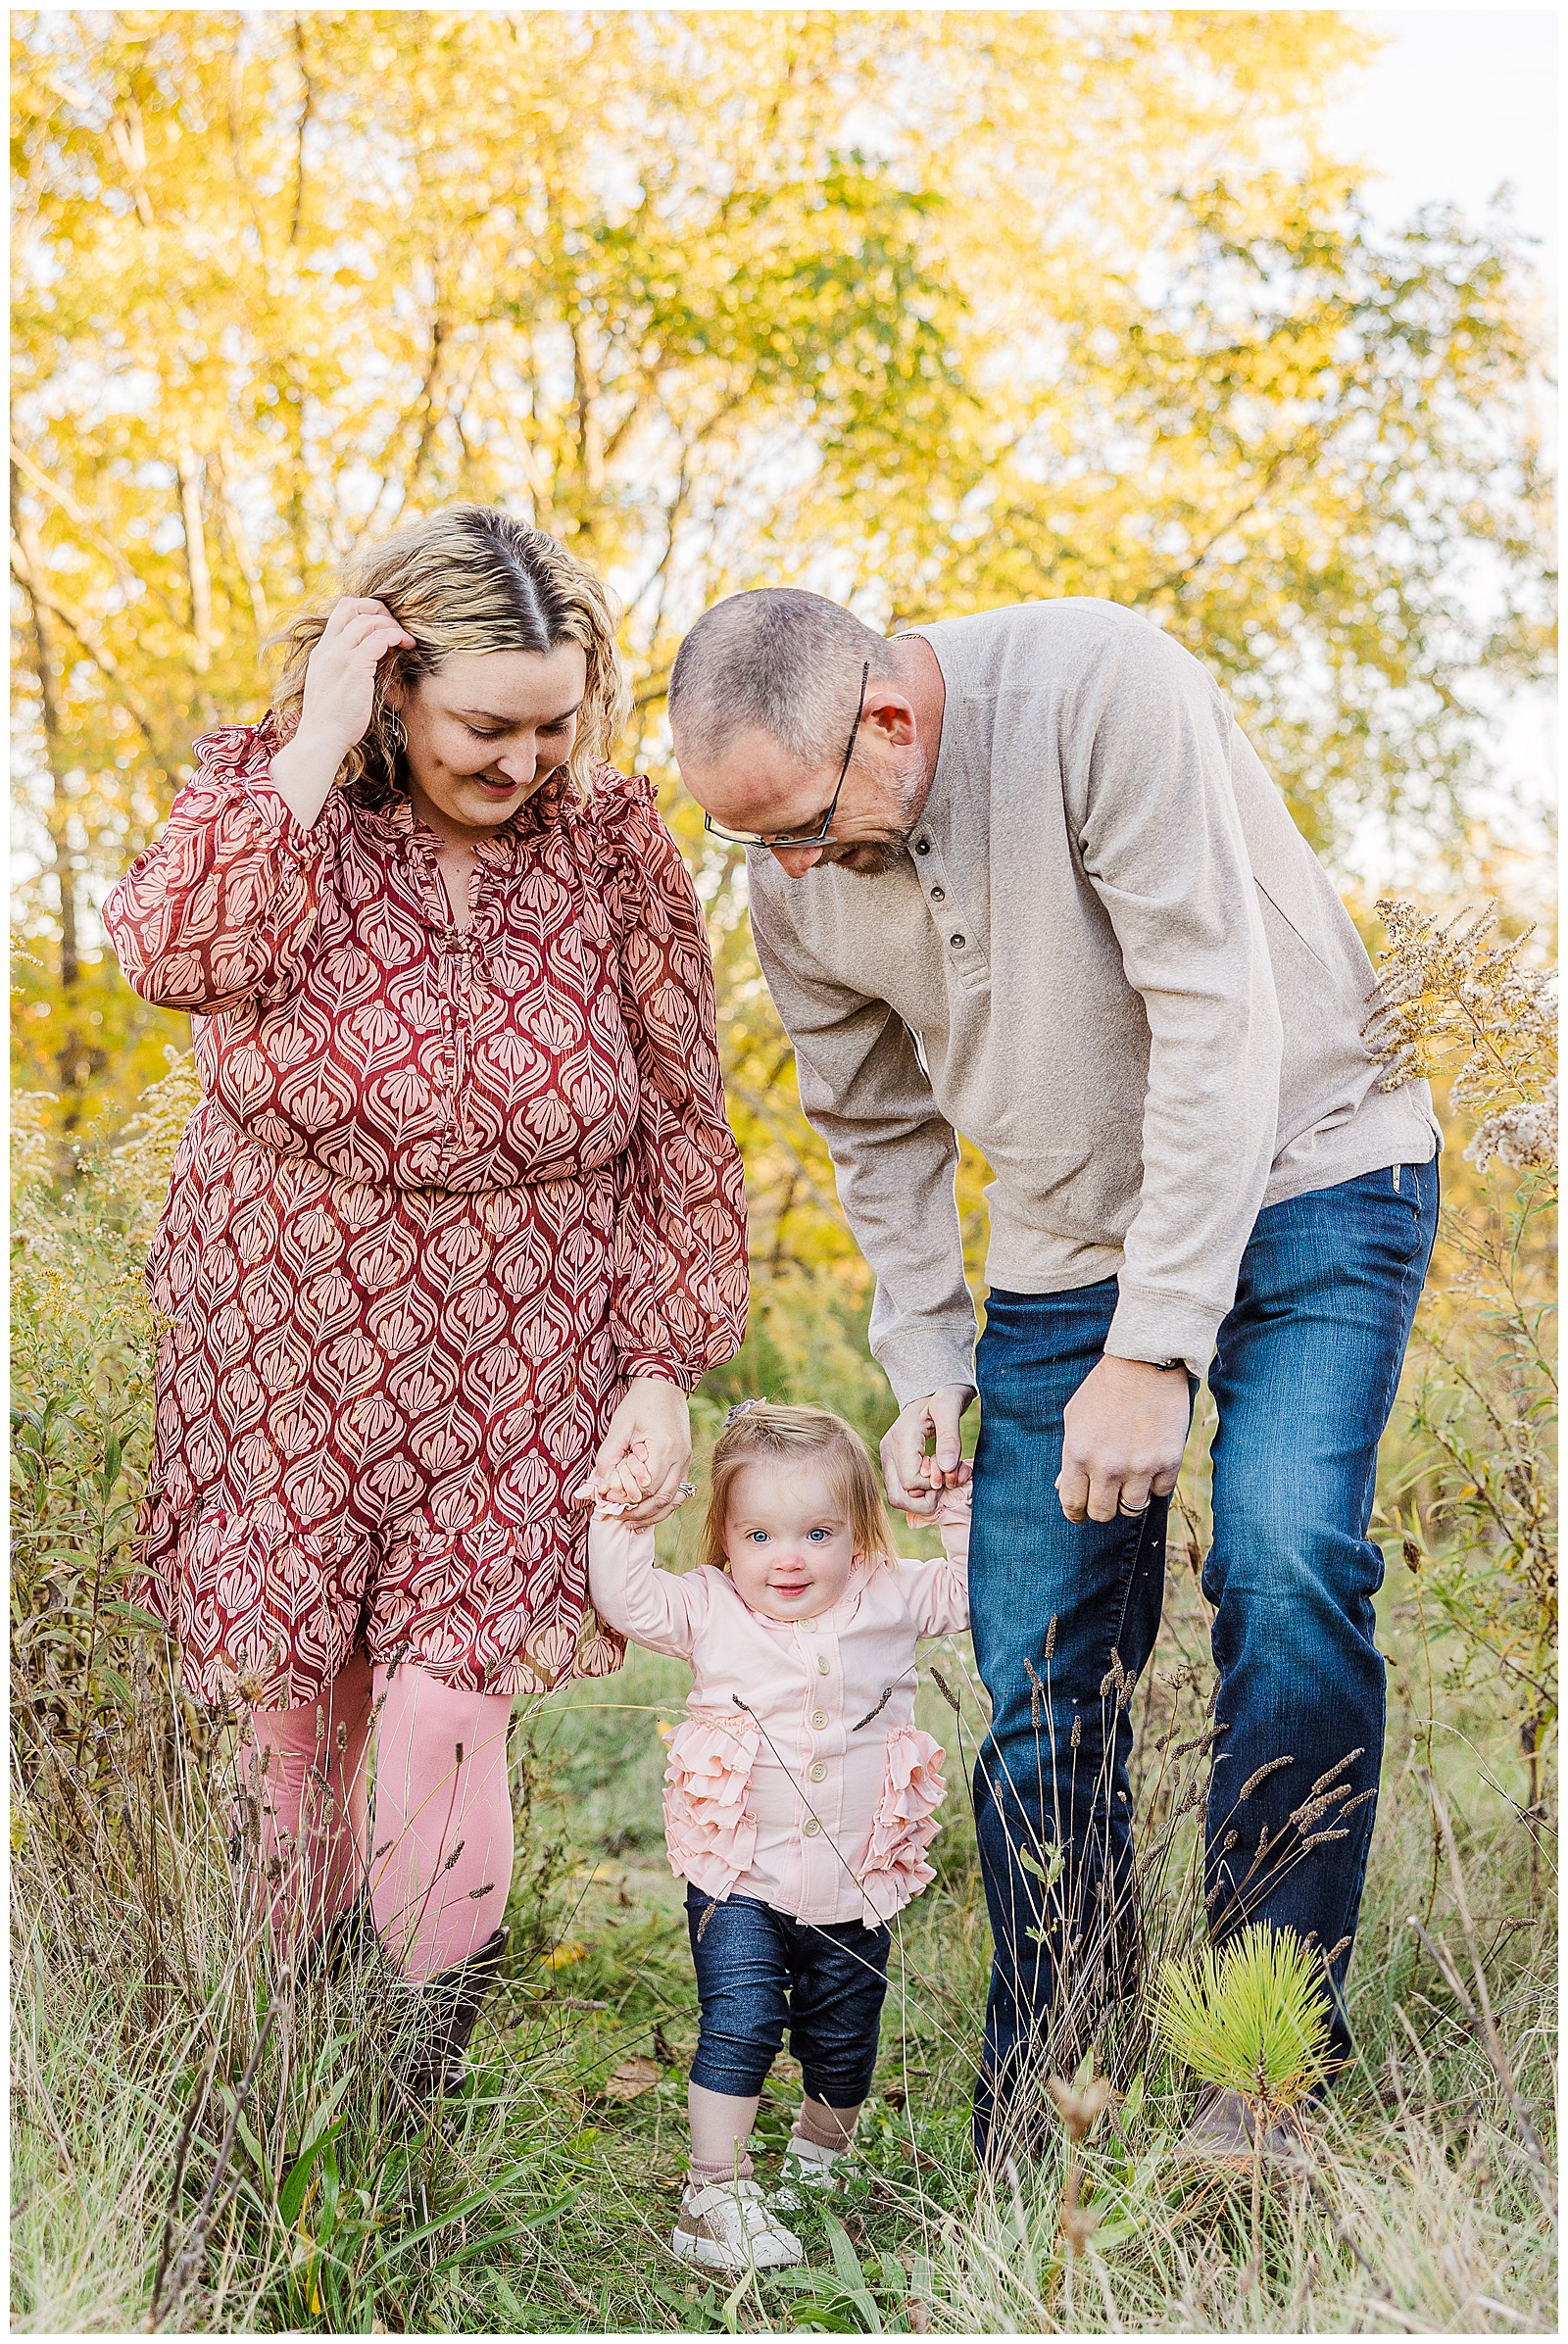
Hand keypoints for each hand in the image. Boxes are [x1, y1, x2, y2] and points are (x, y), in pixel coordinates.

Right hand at [268, 597, 414, 824]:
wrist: (321, 739)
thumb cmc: (332, 721)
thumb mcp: (333, 687)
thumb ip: (345, 669)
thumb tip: (369, 663)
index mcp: (322, 651)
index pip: (341, 611)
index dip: (364, 609)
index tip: (383, 624)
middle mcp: (328, 649)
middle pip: (352, 606)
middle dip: (378, 608)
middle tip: (396, 626)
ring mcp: (340, 656)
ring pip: (368, 620)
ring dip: (392, 625)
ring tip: (406, 640)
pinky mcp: (354, 667)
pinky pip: (379, 639)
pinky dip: (396, 637)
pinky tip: (406, 646)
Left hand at [585, 1378, 691, 1527]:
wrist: (664, 1386)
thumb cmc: (640, 1402)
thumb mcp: (619, 1426)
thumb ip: (609, 1456)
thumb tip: (601, 1486)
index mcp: (664, 1447)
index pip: (646, 1486)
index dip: (627, 1497)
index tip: (610, 1501)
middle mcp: (680, 1458)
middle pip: (661, 1499)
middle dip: (639, 1513)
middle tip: (618, 1518)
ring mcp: (685, 1461)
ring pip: (672, 1500)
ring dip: (652, 1515)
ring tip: (632, 1523)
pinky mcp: (684, 1462)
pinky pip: (677, 1492)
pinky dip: (663, 1506)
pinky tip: (648, 1514)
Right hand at [881, 1385, 973, 1523]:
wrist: (934, 1389)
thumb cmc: (945, 1395)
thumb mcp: (951, 1407)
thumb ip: (950, 1437)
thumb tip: (946, 1468)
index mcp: (901, 1438)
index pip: (911, 1481)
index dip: (934, 1484)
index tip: (950, 1468)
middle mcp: (889, 1451)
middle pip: (898, 1497)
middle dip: (927, 1499)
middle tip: (946, 1480)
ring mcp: (888, 1459)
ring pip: (898, 1499)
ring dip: (924, 1499)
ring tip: (943, 1479)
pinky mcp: (893, 1464)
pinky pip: (902, 1492)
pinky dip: (921, 1494)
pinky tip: (937, 1478)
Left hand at [1056, 1356, 1190, 1525]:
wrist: (1145, 1363)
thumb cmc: (1105, 1388)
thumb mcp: (1075, 1417)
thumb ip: (1069, 1456)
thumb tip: (1063, 1488)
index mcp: (1078, 1454)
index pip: (1073, 1503)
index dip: (1076, 1514)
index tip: (1080, 1515)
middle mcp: (1107, 1465)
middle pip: (1103, 1513)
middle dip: (1103, 1507)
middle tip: (1108, 1495)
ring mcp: (1139, 1465)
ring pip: (1133, 1507)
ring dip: (1130, 1496)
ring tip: (1131, 1476)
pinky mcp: (1168, 1460)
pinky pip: (1161, 1492)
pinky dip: (1156, 1484)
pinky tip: (1151, 1464)